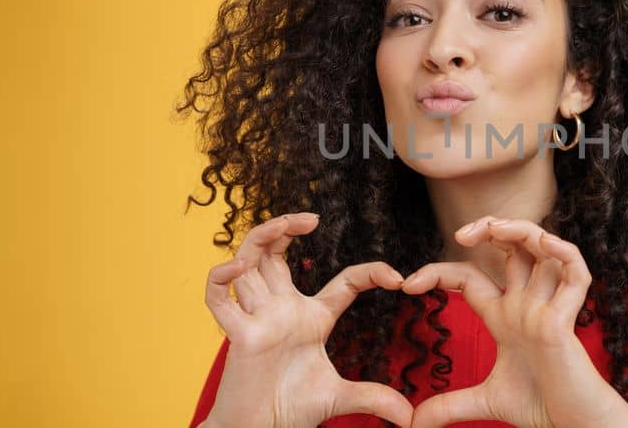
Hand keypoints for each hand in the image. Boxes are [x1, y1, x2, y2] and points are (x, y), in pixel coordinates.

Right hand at [201, 212, 413, 427]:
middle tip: (312, 219)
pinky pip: (218, 298)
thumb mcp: (339, 397)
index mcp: (311, 317)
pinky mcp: (237, 336)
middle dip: (287, 227)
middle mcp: (281, 309)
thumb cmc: (290, 408)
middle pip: (276, 253)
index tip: (396, 278)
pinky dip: (221, 277)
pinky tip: (239, 266)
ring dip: (260, 238)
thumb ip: (373, 398)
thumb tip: (408, 418)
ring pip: (247, 262)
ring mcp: (257, 318)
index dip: (369, 273)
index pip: (342, 281)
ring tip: (283, 226)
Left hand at [399, 217, 627, 427]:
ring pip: (544, 249)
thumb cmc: (541, 406)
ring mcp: (548, 308)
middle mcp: (527, 304)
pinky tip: (543, 243)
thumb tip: (415, 422)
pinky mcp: (567, 320)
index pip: (470, 277)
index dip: (440, 272)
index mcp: (505, 316)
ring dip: (522, 230)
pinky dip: (563, 252)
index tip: (408, 285)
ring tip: (495, 228)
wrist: (575, 426)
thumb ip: (451, 405)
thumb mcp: (485, 401)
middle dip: (489, 229)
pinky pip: (576, 273)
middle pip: (513, 247)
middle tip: (460, 235)